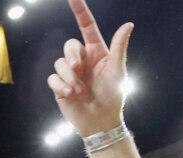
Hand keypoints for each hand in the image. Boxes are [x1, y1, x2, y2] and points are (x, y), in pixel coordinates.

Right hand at [48, 0, 133, 136]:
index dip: (79, 10)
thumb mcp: (118, 71)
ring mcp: (70, 73)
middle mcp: (82, 60)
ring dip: (69, 76)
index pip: (86, 26)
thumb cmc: (113, 96)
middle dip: (72, 56)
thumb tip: (129, 24)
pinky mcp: (60, 87)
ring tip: (79, 90)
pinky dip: (60, 85)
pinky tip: (70, 94)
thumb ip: (119, 47)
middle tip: (78, 69)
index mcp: (96, 52)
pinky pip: (53, 78)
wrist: (102, 122)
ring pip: (59, 62)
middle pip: (69, 45)